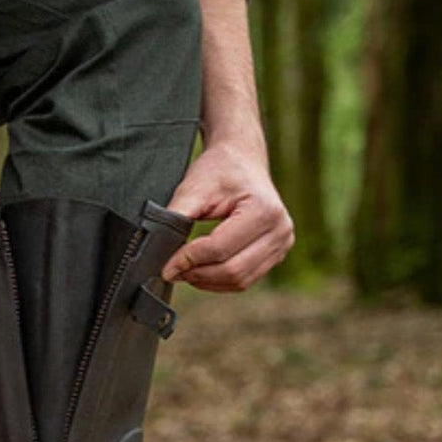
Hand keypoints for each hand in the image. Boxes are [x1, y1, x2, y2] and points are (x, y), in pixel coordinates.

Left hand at [161, 141, 294, 291]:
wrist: (242, 160)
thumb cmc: (219, 169)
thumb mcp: (194, 188)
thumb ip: (175, 218)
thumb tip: (159, 253)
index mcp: (263, 209)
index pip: (219, 248)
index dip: (188, 260)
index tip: (166, 266)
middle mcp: (280, 229)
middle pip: (232, 270)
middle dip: (198, 274)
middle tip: (173, 271)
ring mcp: (283, 243)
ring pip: (240, 281)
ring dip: (208, 281)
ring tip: (185, 271)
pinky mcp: (277, 254)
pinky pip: (246, 280)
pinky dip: (220, 281)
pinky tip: (201, 271)